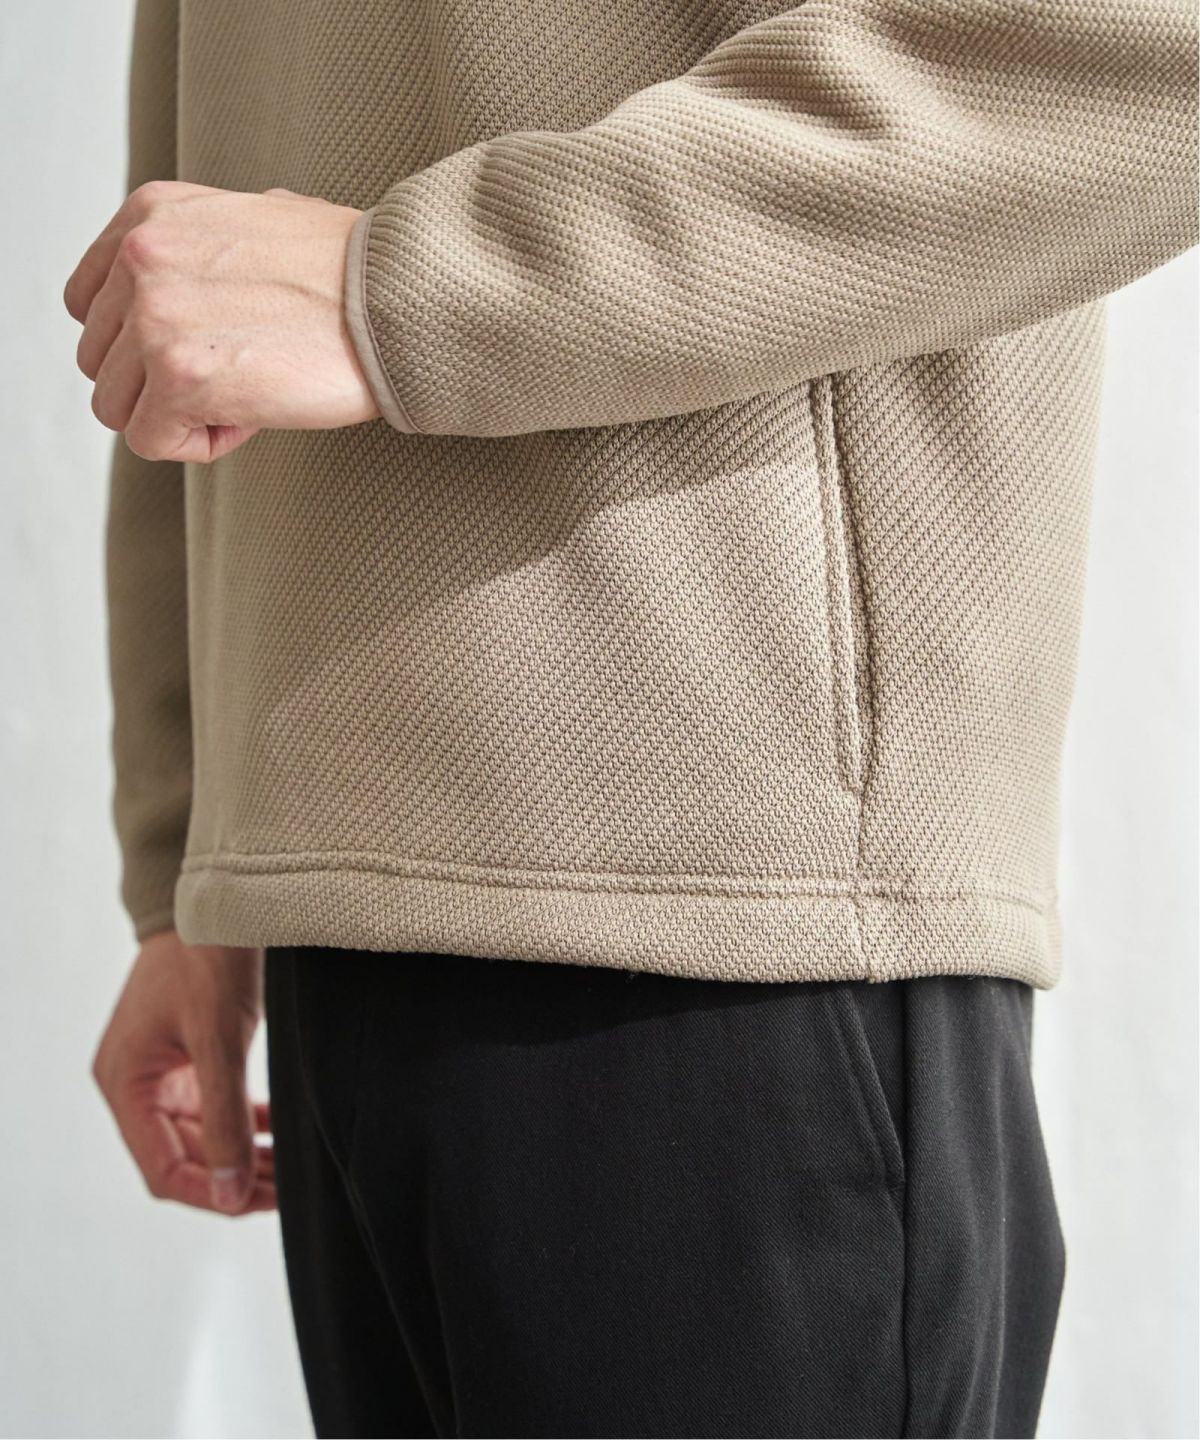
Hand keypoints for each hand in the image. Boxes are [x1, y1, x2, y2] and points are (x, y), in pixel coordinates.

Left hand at [64, 181, 379, 463]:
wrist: (398, 300)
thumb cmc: (353, 273)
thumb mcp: (257, 222)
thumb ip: (200, 251)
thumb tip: (197, 290)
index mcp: (153, 213)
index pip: (90, 302)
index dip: (142, 343)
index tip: (205, 348)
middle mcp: (141, 256)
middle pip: (101, 362)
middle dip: (164, 385)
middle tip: (240, 374)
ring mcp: (153, 317)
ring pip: (117, 408)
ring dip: (182, 416)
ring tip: (249, 392)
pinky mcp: (179, 376)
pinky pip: (153, 441)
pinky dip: (203, 444)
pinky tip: (255, 414)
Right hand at [92, 929, 275, 1215]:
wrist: (222, 897)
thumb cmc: (207, 957)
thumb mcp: (219, 1038)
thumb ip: (224, 1117)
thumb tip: (229, 1193)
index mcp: (127, 1083)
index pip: (163, 1169)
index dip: (209, 1194)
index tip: (257, 1204)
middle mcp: (139, 1083)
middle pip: (185, 1158)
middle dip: (233, 1179)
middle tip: (287, 1191)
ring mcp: (166, 1071)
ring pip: (204, 1137)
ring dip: (242, 1156)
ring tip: (289, 1172)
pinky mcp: (193, 1056)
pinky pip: (217, 1108)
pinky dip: (246, 1125)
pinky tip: (278, 1135)